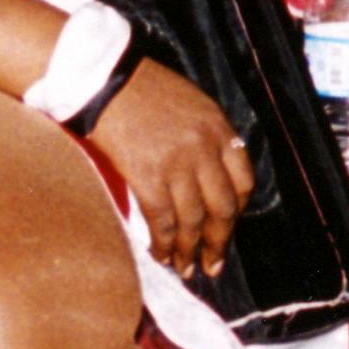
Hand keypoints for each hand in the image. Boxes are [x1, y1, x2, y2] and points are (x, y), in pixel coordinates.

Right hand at [87, 60, 257, 278]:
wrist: (104, 79)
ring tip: (186, 269)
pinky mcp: (147, 176)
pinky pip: (162, 220)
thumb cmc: (143, 89)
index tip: (227, 226)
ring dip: (190, 250)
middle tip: (214, 264)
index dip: (237, 209)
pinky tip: (160, 255)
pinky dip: (163, 243)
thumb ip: (206, 138)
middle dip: (219, 241)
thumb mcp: (190, 104)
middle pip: (223, 207)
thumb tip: (207, 176)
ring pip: (193, 220)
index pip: (244, 180)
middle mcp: (204, 148)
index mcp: (219, 128)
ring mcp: (177, 163)